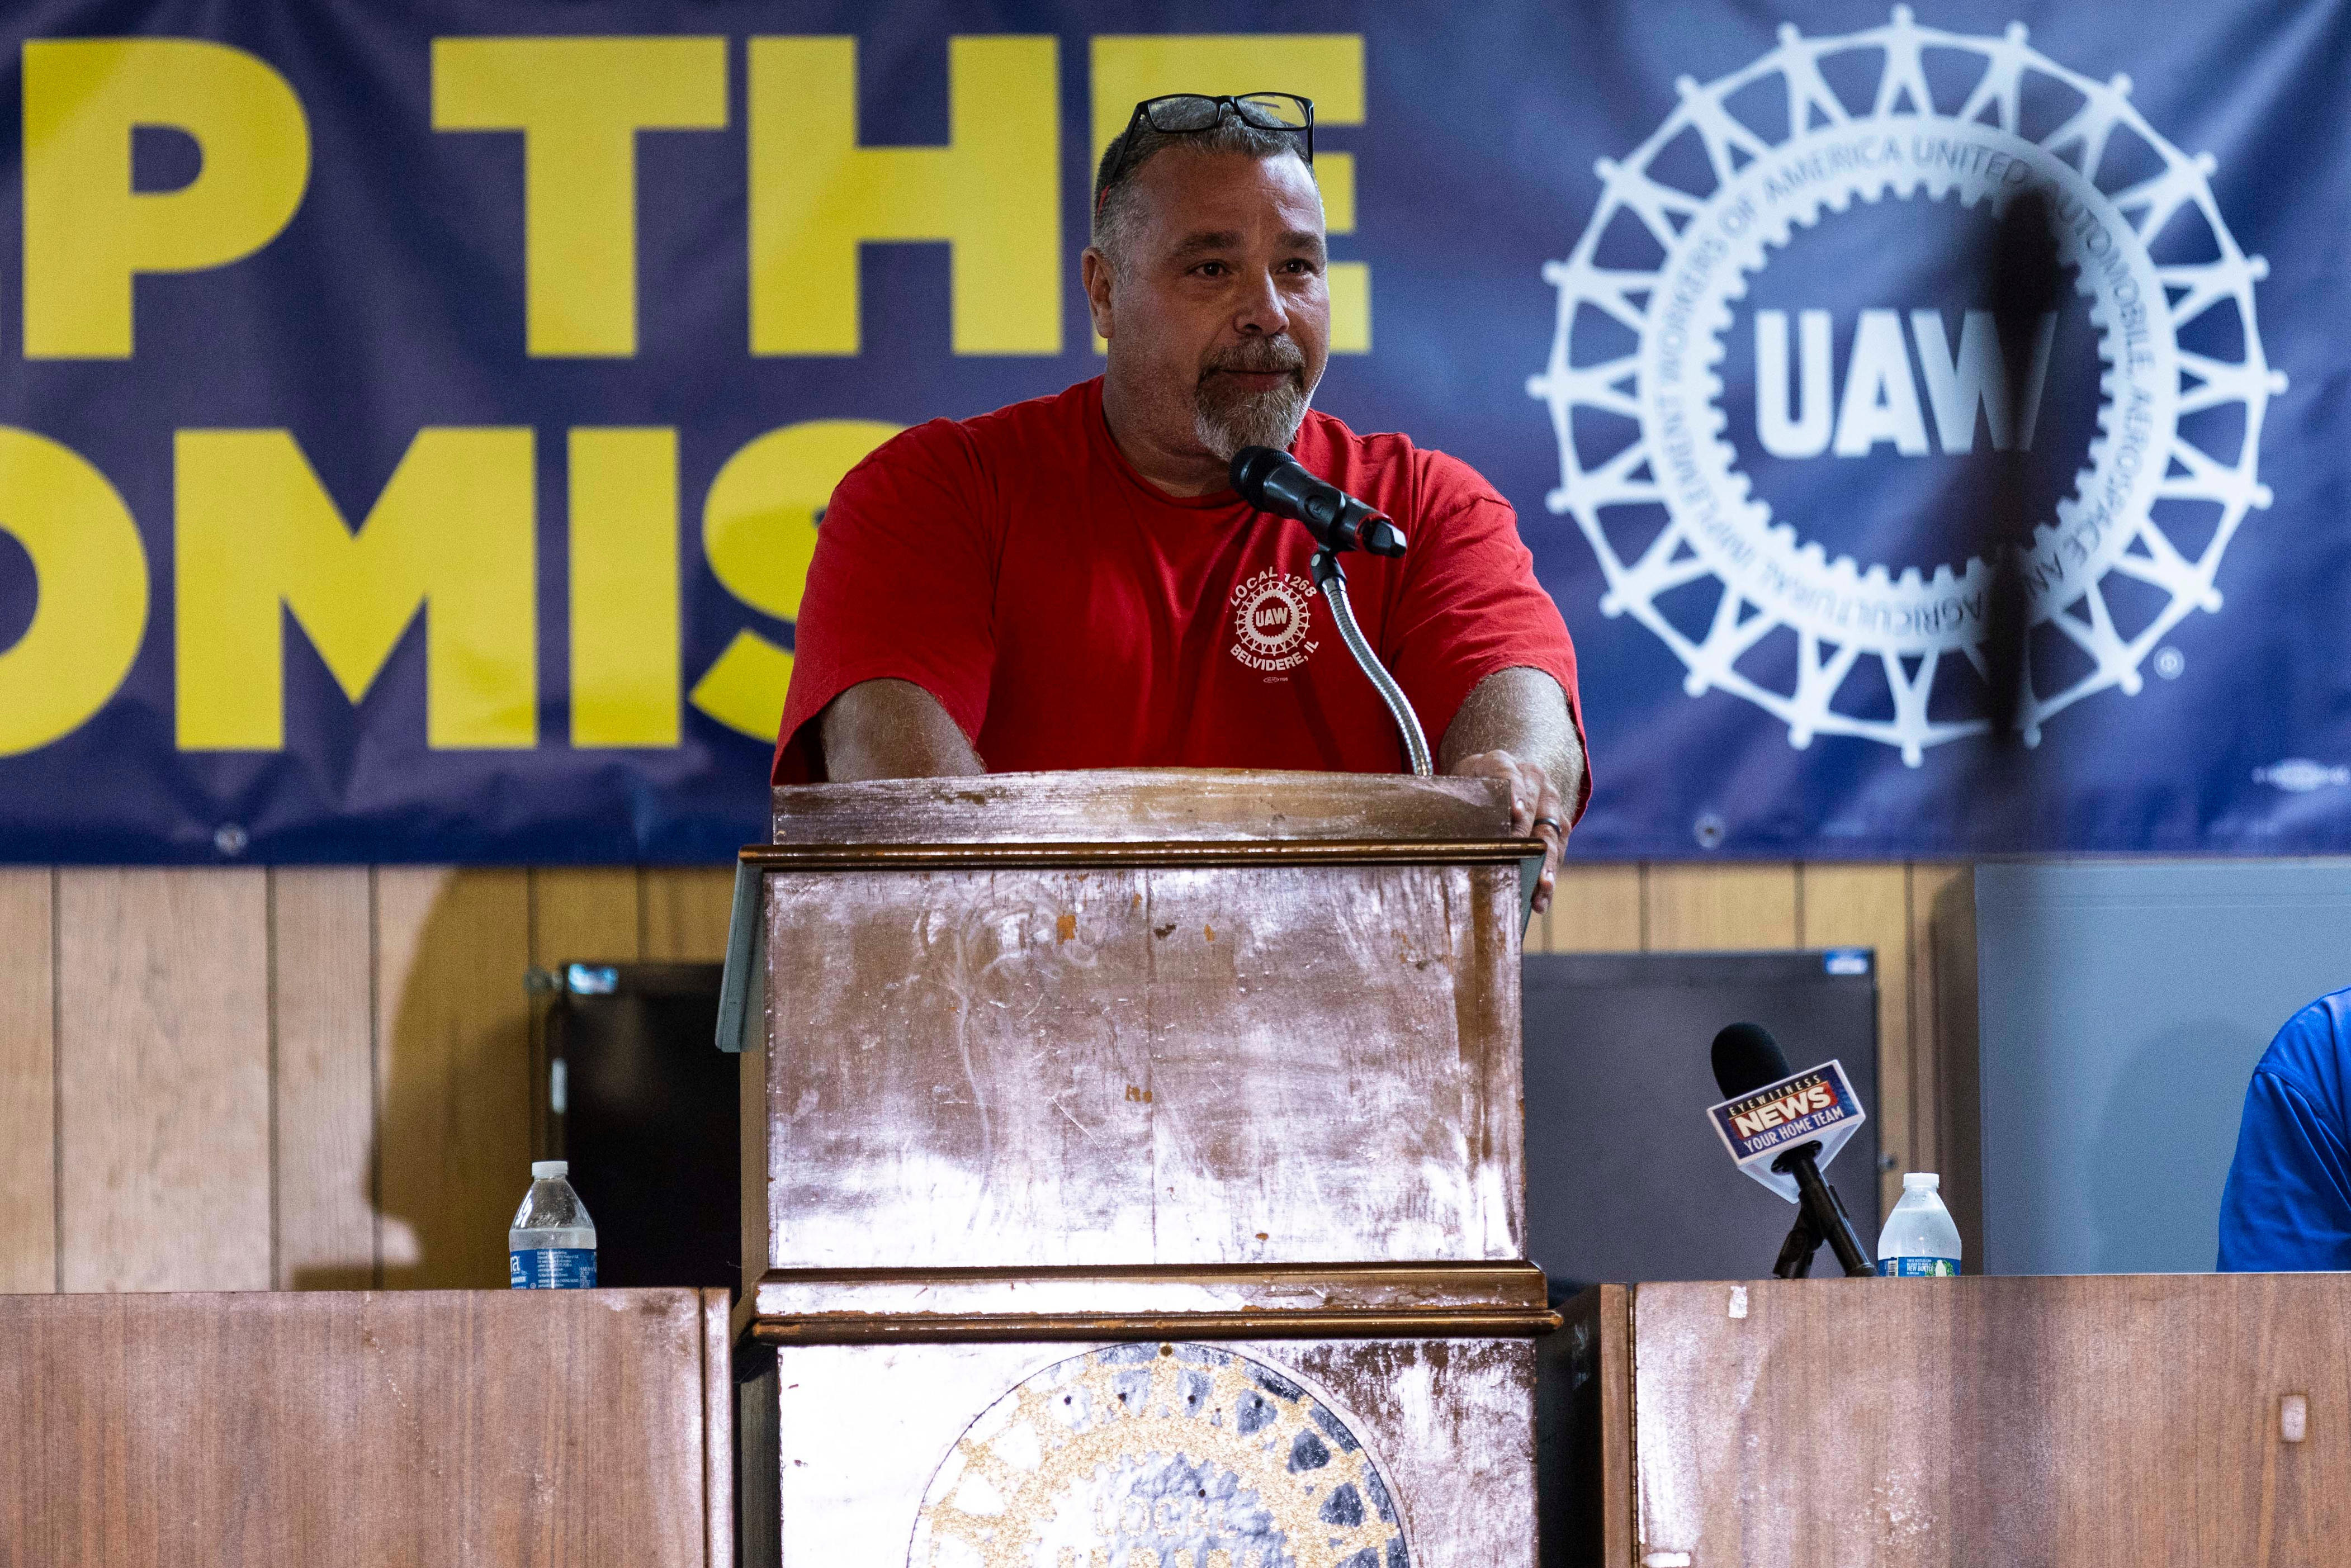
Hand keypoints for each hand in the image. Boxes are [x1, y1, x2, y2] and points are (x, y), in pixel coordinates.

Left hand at [1449, 749, 1565, 912]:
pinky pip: (1558, 852)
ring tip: (1541, 888)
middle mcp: (1533, 778)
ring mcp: (1550, 801)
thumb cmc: (1473, 785)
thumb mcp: (1460, 782)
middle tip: (1521, 862)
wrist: (1506, 774)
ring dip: (1547, 864)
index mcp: (1501, 762)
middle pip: (1534, 809)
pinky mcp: (1559, 825)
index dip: (1513, 792)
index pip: (1506, 772)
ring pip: (1551, 835)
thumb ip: (1453, 799)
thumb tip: (1432, 835)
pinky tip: (1539, 901)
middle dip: (1527, 839)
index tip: (1515, 813)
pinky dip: (1549, 877)